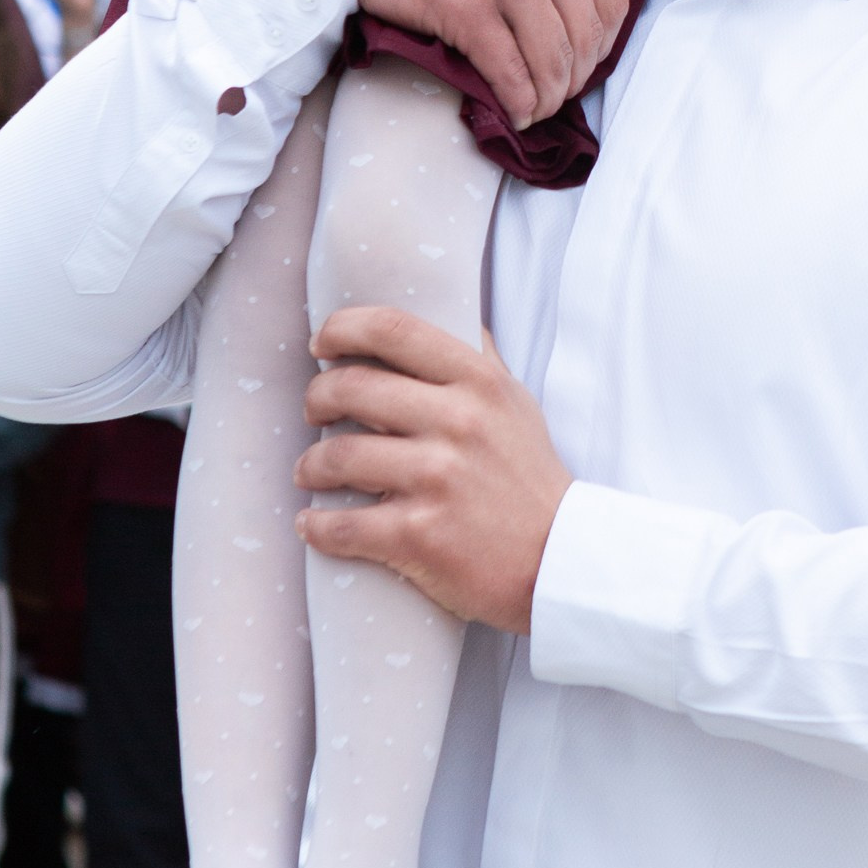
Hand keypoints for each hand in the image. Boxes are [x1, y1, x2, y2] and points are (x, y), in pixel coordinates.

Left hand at [295, 308, 569, 630]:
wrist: (557, 560)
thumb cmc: (527, 477)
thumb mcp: (514, 402)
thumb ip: (477, 356)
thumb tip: (442, 308)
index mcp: (479, 383)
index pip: (392, 330)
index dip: (342, 328)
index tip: (322, 343)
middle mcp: (459, 423)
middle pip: (351, 388)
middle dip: (317, 399)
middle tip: (314, 414)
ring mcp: (437, 479)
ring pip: (337, 456)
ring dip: (310, 465)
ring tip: (310, 472)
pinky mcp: (419, 535)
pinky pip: (342, 524)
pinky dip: (316, 524)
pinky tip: (312, 523)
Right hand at [297, 0, 624, 131]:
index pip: (612, 0)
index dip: (602, 40)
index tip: (581, 55)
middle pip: (586, 37)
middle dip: (578, 74)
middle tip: (559, 88)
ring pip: (553, 61)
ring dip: (551, 97)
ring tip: (537, 105)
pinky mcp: (469, 13)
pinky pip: (513, 74)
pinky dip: (520, 103)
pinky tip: (515, 111)